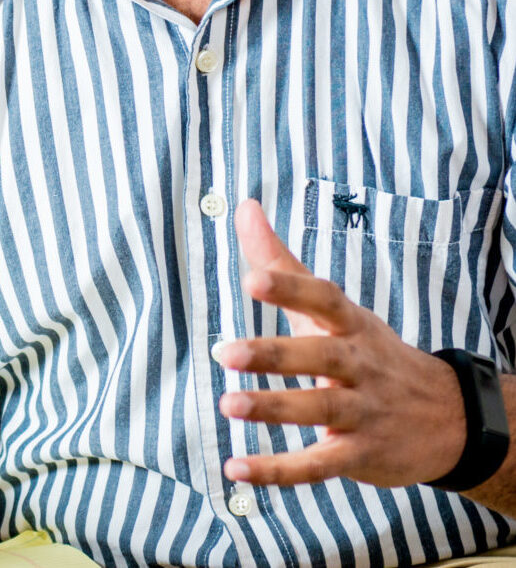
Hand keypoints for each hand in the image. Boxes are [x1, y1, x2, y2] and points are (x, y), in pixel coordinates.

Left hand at [216, 199, 464, 488]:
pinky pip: (318, 465)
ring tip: (228, 404)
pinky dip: (278, 470)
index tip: (252, 277)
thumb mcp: (332, 307)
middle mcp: (358, 365)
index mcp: (350, 325)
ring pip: (319, 410)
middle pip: (319, 356)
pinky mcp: (360, 455)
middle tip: (225, 352)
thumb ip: (281, 260)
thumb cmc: (368, 351)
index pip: (323, 299)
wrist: (449, 419)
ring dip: (274, 409)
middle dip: (274, 355)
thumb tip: (243, 205)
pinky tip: (236, 468)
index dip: (290, 288)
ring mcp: (363, 412)